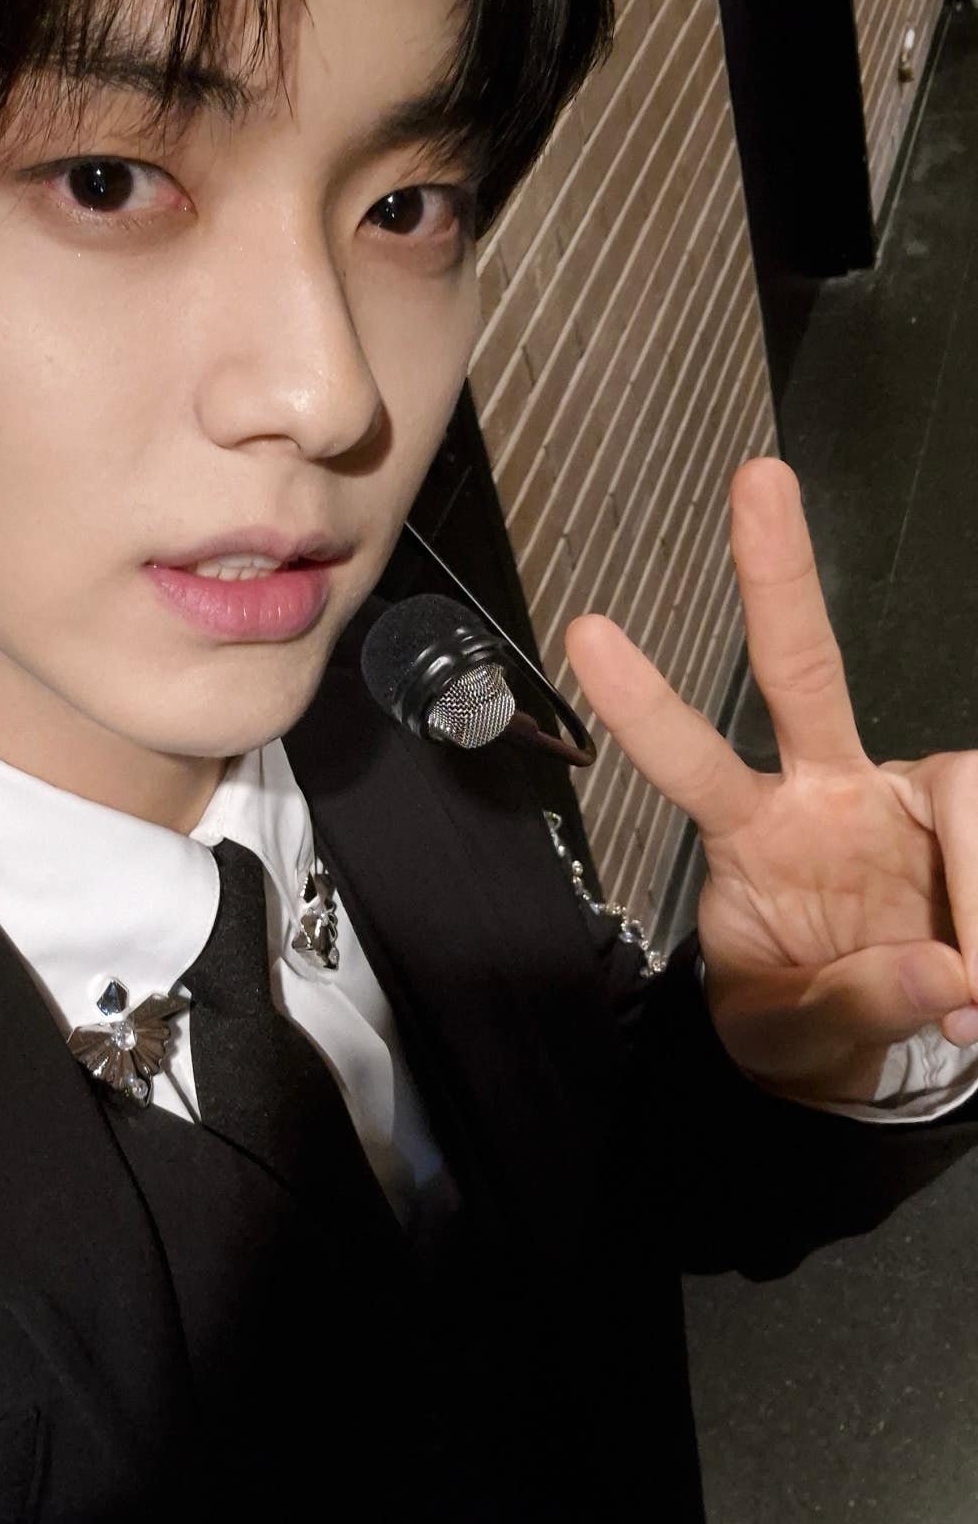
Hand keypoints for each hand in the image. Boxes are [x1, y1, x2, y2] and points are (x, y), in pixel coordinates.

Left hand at [564, 457, 977, 1103]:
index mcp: (749, 834)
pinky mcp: (962, 819)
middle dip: (776, 572)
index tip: (586, 631)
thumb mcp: (792, 1041)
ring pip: (966, 782)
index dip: (646, 702)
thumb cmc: (804, 1019)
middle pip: (802, 667)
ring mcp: (902, 797)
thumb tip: (949, 978)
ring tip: (976, 1002)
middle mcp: (823, 790)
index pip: (690, 757)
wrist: (877, 1046)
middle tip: (756, 476)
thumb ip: (849, 1009)